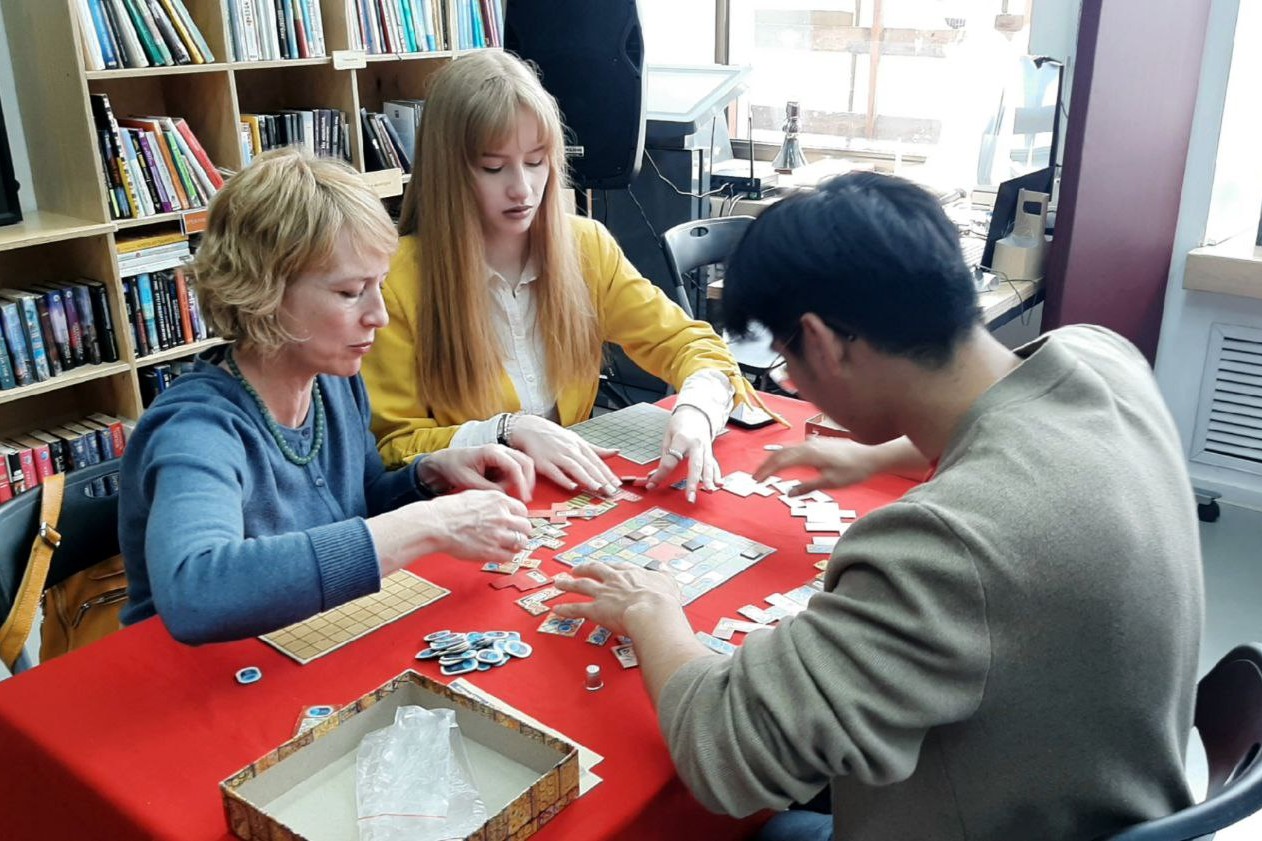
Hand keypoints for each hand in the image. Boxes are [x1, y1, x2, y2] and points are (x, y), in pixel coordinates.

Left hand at [417, 444, 535, 501]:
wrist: (446, 461)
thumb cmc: (455, 467)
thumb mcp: (470, 481)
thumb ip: (489, 489)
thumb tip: (506, 497)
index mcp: (492, 452)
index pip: (515, 466)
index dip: (522, 483)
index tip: (524, 497)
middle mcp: (500, 449)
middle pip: (525, 462)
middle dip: (528, 481)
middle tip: (526, 497)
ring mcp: (503, 454)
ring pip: (524, 464)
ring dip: (523, 480)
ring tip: (515, 494)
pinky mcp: (502, 460)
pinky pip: (516, 468)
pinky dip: (516, 479)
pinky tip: (506, 488)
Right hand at [427, 490, 532, 563]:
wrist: (436, 524)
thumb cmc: (448, 510)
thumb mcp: (475, 495)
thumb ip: (493, 502)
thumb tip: (502, 507)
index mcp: (498, 500)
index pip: (522, 510)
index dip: (519, 518)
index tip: (515, 522)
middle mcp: (502, 516)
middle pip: (526, 527)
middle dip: (522, 532)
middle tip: (516, 535)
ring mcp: (498, 535)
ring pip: (522, 542)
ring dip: (517, 545)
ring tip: (510, 546)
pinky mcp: (491, 551)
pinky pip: (510, 556)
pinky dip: (508, 556)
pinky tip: (501, 554)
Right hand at [510, 414, 620, 495]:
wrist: (530, 428)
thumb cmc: (555, 436)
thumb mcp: (577, 440)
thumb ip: (596, 450)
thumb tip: (616, 452)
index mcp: (579, 445)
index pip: (597, 462)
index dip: (607, 474)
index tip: (617, 485)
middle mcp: (570, 450)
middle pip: (588, 466)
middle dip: (601, 479)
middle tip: (611, 491)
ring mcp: (556, 456)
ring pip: (574, 468)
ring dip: (587, 479)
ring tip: (597, 488)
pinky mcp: (543, 463)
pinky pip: (555, 472)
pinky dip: (564, 479)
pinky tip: (572, 486)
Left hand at [552, 561, 685, 635]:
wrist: (652, 611)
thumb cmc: (662, 600)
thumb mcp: (668, 582)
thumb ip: (665, 576)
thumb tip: (665, 569)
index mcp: (631, 574)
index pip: (615, 567)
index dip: (607, 567)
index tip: (603, 566)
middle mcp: (614, 580)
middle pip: (594, 570)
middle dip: (583, 569)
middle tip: (574, 570)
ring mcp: (603, 594)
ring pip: (581, 586)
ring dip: (568, 584)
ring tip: (558, 583)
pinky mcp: (596, 610)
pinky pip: (577, 608)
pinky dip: (566, 609)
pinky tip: (556, 609)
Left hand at [645, 405, 719, 502]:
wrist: (696, 412)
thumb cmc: (680, 423)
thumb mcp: (668, 436)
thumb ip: (664, 457)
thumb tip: (654, 475)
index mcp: (682, 439)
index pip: (670, 461)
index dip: (660, 474)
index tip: (652, 484)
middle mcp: (696, 444)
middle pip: (695, 465)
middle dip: (692, 482)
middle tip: (689, 497)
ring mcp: (705, 448)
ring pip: (708, 466)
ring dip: (708, 480)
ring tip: (708, 491)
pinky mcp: (710, 451)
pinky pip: (714, 464)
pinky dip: (717, 475)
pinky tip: (720, 484)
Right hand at [753, 437, 889, 494]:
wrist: (872, 456)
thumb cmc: (854, 470)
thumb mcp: (830, 483)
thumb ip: (807, 487)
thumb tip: (789, 493)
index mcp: (809, 454)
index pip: (780, 462)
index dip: (766, 471)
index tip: (756, 480)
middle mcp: (809, 446)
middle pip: (780, 453)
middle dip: (766, 464)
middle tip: (756, 476)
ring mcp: (814, 443)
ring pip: (788, 449)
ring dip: (775, 459)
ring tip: (767, 470)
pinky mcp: (819, 445)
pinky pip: (796, 448)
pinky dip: (786, 456)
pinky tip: (787, 462)